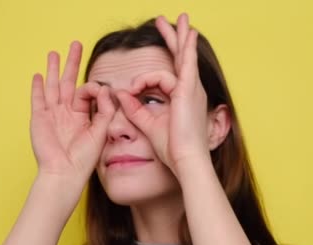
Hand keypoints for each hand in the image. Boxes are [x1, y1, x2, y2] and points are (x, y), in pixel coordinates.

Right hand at [30, 42, 114, 178]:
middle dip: (72, 63)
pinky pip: (38, 99)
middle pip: (68, 82)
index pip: (86, 92)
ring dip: (54, 69)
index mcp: (82, 117)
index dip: (94, 88)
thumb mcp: (100, 132)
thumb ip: (104, 110)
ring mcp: (52, 114)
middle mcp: (66, 113)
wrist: (64, 173)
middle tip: (76, 44)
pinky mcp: (39, 118)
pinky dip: (38, 87)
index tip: (100, 91)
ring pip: (52, 86)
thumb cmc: (83, 159)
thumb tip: (105, 89)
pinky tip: (39, 75)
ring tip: (54, 53)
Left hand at [116, 14, 210, 176]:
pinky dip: (183, 48)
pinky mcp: (190, 90)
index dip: (146, 77)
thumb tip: (120, 93)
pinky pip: (184, 63)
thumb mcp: (148, 124)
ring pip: (183, 57)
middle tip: (172, 21)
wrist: (186, 159)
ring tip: (178, 18)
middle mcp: (191, 91)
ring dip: (180, 36)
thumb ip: (134, 108)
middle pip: (181, 59)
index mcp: (182, 100)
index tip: (132, 88)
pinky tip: (185, 32)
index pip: (166, 77)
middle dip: (175, 39)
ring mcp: (193, 89)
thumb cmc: (172, 148)